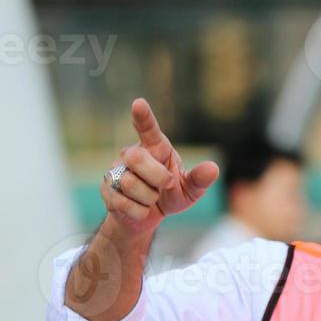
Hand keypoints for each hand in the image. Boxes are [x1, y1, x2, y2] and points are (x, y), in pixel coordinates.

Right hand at [103, 98, 219, 234]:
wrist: (147, 217)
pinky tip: (140, 209)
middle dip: (156, 176)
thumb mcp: (190, 190)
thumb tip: (213, 168)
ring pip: (129, 183)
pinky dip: (140, 212)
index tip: (139, 103)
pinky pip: (123, 203)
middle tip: (167, 184)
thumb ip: (199, 179)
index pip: (148, 129)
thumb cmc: (170, 195)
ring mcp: (116, 170)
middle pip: (136, 158)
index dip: (143, 117)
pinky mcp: (106, 190)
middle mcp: (132, 153)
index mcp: (155, 147)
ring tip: (151, 198)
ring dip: (148, 198)